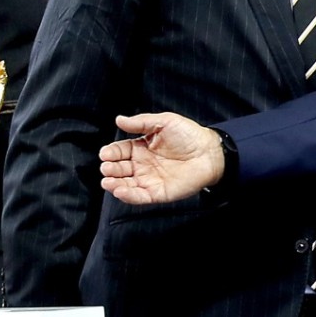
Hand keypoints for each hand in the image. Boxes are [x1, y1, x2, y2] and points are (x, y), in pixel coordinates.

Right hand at [99, 113, 224, 203]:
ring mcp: (149, 180)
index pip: (120, 151)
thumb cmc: (189, 135)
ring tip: (107, 181)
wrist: (210, 151)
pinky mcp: (158, 193)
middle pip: (120, 169)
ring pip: (126, 185)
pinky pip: (140, 197)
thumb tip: (119, 119)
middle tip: (106, 167)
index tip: (105, 153)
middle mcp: (143, 165)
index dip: (112, 152)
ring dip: (114, 184)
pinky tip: (119, 191)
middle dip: (110, 169)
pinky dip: (128, 196)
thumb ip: (141, 122)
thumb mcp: (164, 122)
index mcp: (142, 147)